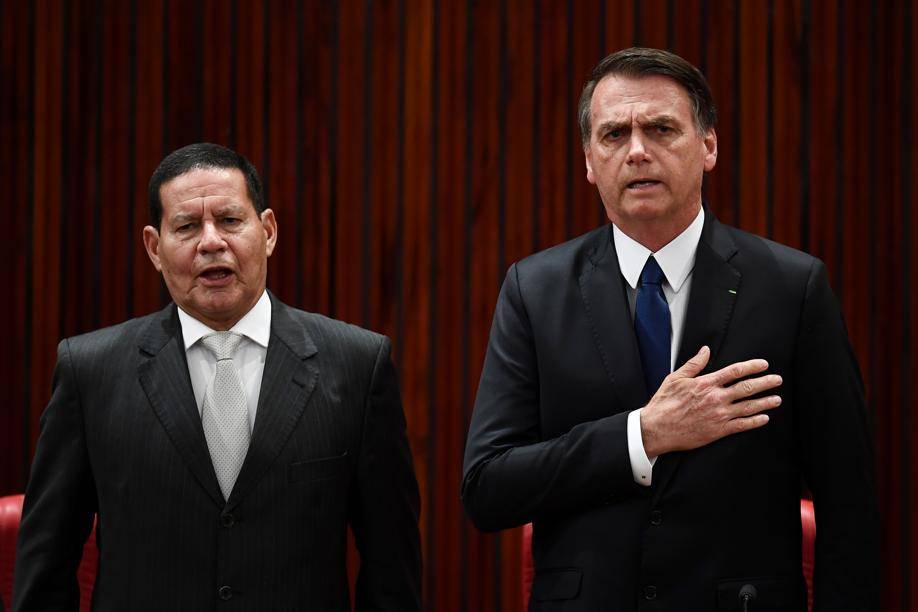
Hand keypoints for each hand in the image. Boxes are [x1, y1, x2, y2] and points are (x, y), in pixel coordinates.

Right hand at [639, 346, 782, 456]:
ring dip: (765, 402)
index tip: (763, 365)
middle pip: (746, 388)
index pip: (735, 371)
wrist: (657, 428)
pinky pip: (742, 425)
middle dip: (765, 383)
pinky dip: (755, 421)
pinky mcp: (718, 430)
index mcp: (706, 383)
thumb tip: (705, 351)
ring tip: (776, 399)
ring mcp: (719, 415)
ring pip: (748, 407)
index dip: (752, 367)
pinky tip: (764, 418)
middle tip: (776, 380)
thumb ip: (694, 364)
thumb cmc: (664, 403)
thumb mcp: (675, 378)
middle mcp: (715, 398)